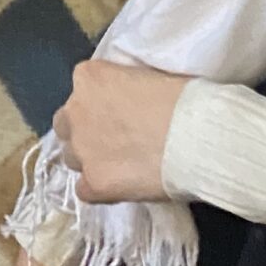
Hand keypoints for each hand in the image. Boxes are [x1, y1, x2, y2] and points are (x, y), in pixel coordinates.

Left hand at [55, 60, 189, 203]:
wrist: (198, 137)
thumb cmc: (183, 99)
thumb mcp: (146, 76)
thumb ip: (123, 88)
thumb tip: (126, 103)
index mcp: (88, 77)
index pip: (83, 90)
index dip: (102, 105)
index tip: (123, 113)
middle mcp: (75, 111)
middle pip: (67, 124)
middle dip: (86, 131)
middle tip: (117, 140)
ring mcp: (81, 149)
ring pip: (73, 157)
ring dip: (92, 160)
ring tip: (122, 166)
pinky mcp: (93, 183)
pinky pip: (84, 189)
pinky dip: (99, 189)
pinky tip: (121, 188)